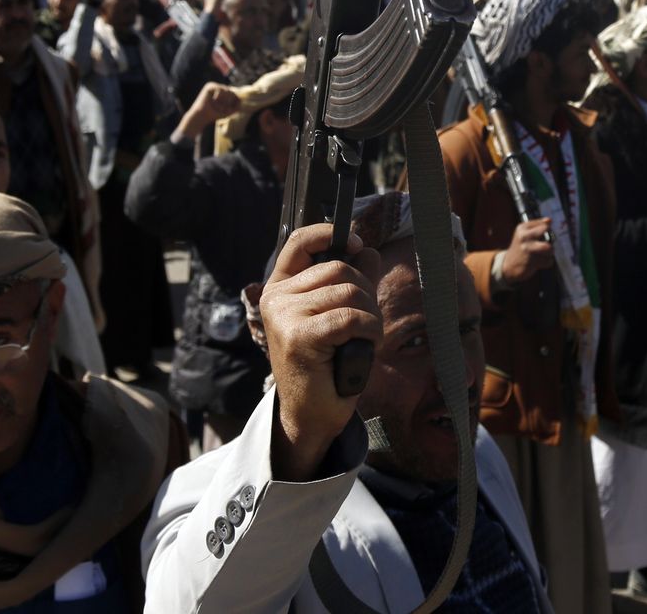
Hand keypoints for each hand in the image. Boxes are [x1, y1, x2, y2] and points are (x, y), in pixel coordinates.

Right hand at [189, 82, 242, 122]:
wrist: (202, 116)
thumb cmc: (214, 115)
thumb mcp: (228, 111)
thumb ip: (236, 106)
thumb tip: (242, 100)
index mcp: (222, 92)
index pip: (234, 94)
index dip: (233, 102)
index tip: (227, 109)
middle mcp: (218, 88)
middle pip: (232, 92)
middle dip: (228, 102)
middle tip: (221, 108)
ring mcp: (214, 86)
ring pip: (228, 91)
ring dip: (224, 101)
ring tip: (217, 105)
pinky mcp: (209, 86)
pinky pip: (221, 89)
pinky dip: (219, 97)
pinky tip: (214, 100)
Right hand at [260, 224, 382, 480]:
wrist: (311, 414)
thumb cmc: (327, 365)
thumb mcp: (339, 314)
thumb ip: (351, 281)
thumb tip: (367, 249)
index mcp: (280, 288)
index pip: (299, 241)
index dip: (329, 233)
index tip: (357, 243)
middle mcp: (276, 297)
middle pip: (339, 268)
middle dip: (366, 292)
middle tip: (365, 324)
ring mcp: (284, 316)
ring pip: (350, 292)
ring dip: (371, 315)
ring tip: (361, 339)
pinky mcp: (299, 336)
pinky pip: (352, 317)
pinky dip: (369, 330)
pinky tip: (363, 347)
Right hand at [497, 218, 554, 286]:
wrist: (509, 265)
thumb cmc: (521, 247)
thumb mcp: (524, 233)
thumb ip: (537, 226)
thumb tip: (549, 220)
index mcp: (522, 228)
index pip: (545, 225)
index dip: (548, 232)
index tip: (543, 237)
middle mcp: (524, 237)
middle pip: (547, 233)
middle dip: (549, 236)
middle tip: (545, 246)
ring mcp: (527, 249)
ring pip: (550, 248)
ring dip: (549, 253)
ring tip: (542, 255)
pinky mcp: (531, 261)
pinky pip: (548, 261)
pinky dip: (547, 263)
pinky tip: (539, 262)